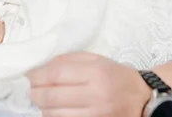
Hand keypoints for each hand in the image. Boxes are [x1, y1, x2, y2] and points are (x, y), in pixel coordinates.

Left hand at [27, 52, 151, 116]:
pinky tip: (54, 110)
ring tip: (43, 100)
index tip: (30, 75)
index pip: (55, 74)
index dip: (37, 75)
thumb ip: (69, 60)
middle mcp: (96, 95)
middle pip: (51, 96)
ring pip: (53, 114)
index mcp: (96, 72)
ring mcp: (96, 115)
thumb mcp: (96, 60)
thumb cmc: (115, 76)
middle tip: (32, 89)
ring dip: (42, 107)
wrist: (142, 99)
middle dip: (34, 92)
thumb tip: (40, 67)